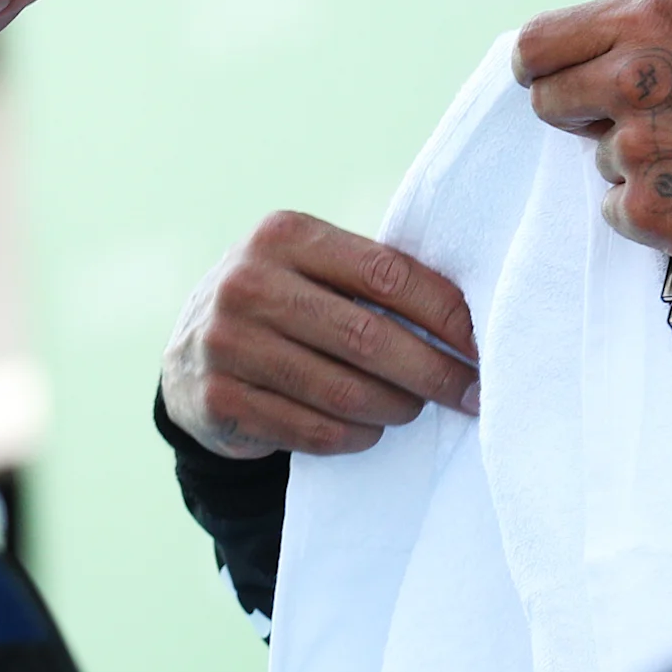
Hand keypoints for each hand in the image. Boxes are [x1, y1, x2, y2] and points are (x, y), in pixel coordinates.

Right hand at [162, 212, 479, 457]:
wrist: (188, 359)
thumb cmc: (281, 307)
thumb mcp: (309, 268)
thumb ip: (371, 279)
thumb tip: (470, 322)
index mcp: (284, 235)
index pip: (386, 273)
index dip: (445, 313)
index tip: (484, 345)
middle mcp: (249, 282)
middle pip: (369, 338)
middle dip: (434, 372)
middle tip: (473, 394)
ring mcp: (227, 343)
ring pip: (344, 391)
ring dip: (396, 407)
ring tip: (415, 409)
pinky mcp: (220, 400)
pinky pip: (313, 430)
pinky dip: (356, 437)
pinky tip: (370, 430)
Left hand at [513, 0, 671, 268]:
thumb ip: (643, 36)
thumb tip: (584, 60)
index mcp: (646, 19)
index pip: (538, 43)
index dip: (539, 68)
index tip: (549, 80)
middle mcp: (631, 76)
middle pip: (546, 102)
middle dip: (578, 116)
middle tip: (635, 126)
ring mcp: (636, 147)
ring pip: (596, 160)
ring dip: (635, 164)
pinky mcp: (648, 210)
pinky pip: (618, 210)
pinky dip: (652, 211)